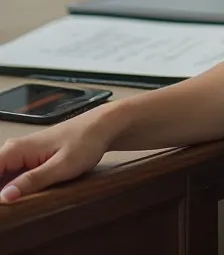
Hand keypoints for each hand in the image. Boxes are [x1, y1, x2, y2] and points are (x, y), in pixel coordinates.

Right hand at [0, 106, 115, 201]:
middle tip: (15, 207)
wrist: (103, 127)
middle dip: (3, 195)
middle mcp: (15, 150)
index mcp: (16, 149)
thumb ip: (32, 181)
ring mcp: (24, 155)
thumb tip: (5, 196)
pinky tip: (27, 198)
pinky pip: (16, 177)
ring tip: (24, 202)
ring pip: (4, 178)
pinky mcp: (33, 160)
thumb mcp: (61, 166)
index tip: (5, 204)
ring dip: (9, 192)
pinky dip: (18, 189)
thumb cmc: (86, 141)